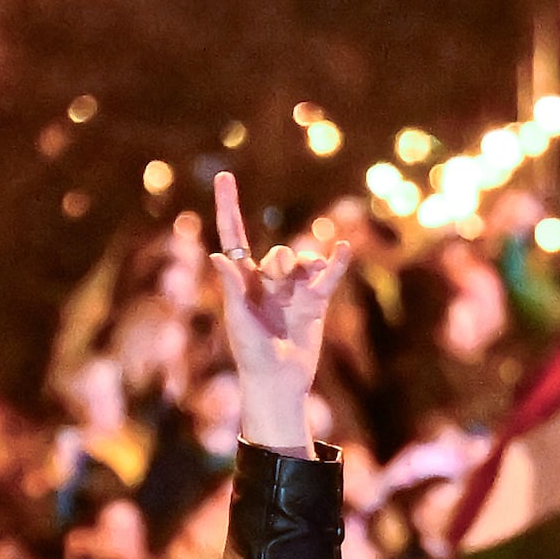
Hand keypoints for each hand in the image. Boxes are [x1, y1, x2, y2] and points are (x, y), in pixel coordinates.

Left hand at [205, 174, 344, 449]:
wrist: (278, 383)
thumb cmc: (250, 355)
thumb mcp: (238, 319)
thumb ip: (232, 286)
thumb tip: (217, 255)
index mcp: (242, 281)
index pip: (234, 235)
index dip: (228, 206)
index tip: (225, 175)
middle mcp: (267, 282)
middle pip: (277, 254)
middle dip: (282, 262)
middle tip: (282, 277)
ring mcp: (293, 291)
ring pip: (302, 261)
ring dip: (305, 265)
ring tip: (306, 278)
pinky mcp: (315, 302)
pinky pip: (327, 276)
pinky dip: (335, 262)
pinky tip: (342, 249)